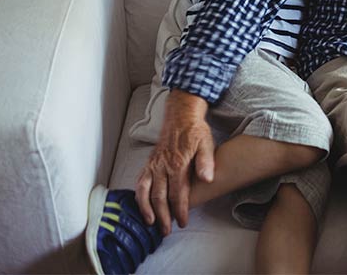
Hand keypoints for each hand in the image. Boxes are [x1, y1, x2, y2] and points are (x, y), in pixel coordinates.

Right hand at [135, 90, 213, 235]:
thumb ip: (206, 161)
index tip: (183, 222)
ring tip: (151, 223)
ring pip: (146, 192)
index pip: (178, 193)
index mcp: (178, 164)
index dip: (180, 209)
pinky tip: (141, 206)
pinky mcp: (148, 163)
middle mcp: (162, 166)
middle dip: (163, 216)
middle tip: (167, 230)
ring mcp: (153, 165)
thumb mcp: (206, 143)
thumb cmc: (195, 132)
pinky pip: (140, 182)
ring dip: (147, 210)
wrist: (181, 116)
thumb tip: (208, 179)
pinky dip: (139, 196)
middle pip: (160, 197)